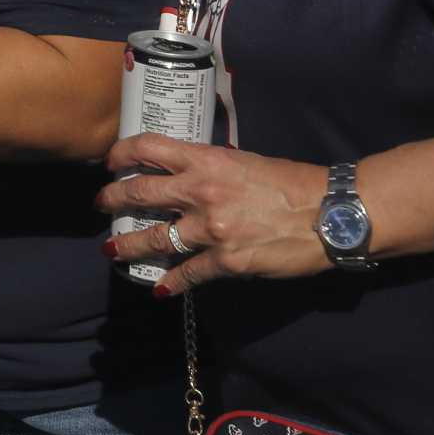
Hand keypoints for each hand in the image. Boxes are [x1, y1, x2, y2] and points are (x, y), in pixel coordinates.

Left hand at [95, 134, 333, 296]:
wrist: (331, 213)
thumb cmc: (293, 182)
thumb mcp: (245, 162)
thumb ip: (212, 167)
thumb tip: (188, 172)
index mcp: (206, 159)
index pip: (148, 147)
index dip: (121, 154)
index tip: (111, 162)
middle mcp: (200, 191)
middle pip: (139, 193)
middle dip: (113, 200)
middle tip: (101, 204)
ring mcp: (211, 228)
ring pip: (154, 238)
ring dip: (128, 245)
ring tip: (112, 249)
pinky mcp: (226, 260)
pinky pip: (188, 273)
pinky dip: (170, 282)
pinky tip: (158, 287)